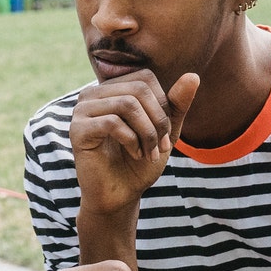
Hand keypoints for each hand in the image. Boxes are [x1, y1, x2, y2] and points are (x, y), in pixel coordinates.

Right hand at [70, 71, 198, 214]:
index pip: (145, 78)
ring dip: (147, 133)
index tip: (166, 134)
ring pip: (126, 104)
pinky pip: (112, 122)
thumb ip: (176, 104)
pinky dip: (131, 140)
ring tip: (148, 152)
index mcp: (112, 90)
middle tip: (160, 147)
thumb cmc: (139, 162)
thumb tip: (193, 76)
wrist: (120, 195)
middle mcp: (93, 94)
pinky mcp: (77, 130)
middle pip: (138, 90)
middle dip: (158, 120)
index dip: (162, 104)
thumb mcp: (165, 131)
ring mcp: (82, 110)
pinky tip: (134, 154)